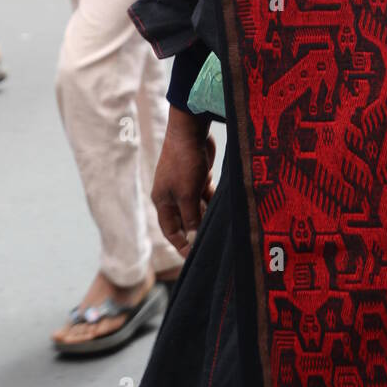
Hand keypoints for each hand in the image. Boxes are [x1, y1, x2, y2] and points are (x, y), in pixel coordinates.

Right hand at [152, 106, 216, 256]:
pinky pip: (205, 195)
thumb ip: (191, 219)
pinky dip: (213, 202)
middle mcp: (172, 195)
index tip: (195, 256)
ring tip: (221, 229)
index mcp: (163, 201)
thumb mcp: (187, 195)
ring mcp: (185, 185)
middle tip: (212, 244)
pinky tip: (224, 210)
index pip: (170, 231)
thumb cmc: (184, 162)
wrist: (190, 130)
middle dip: (196, 232)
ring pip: (197, 208)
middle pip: (185, 221)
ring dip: (207, 217)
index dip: (182, 244)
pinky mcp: (198, 176)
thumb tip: (194, 241)